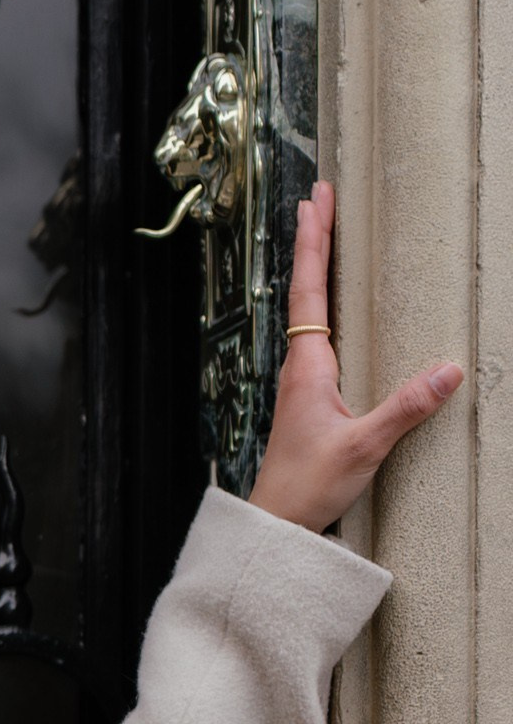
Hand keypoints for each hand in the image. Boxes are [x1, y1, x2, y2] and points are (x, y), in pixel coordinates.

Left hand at [247, 182, 461, 530]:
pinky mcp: (310, 400)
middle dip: (314, 241)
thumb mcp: (364, 446)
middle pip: (307, 289)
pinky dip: (324, 307)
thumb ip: (406, 408)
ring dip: (316, 270)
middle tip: (319, 198)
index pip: (311, 288)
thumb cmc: (307, 488)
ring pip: (309, 312)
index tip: (317, 201)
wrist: (276, 525)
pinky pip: (318, 338)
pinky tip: (333, 310)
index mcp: (308, 366)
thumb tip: (448, 370)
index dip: (315, 242)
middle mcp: (299, 367)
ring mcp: (302, 383)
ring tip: (323, 236)